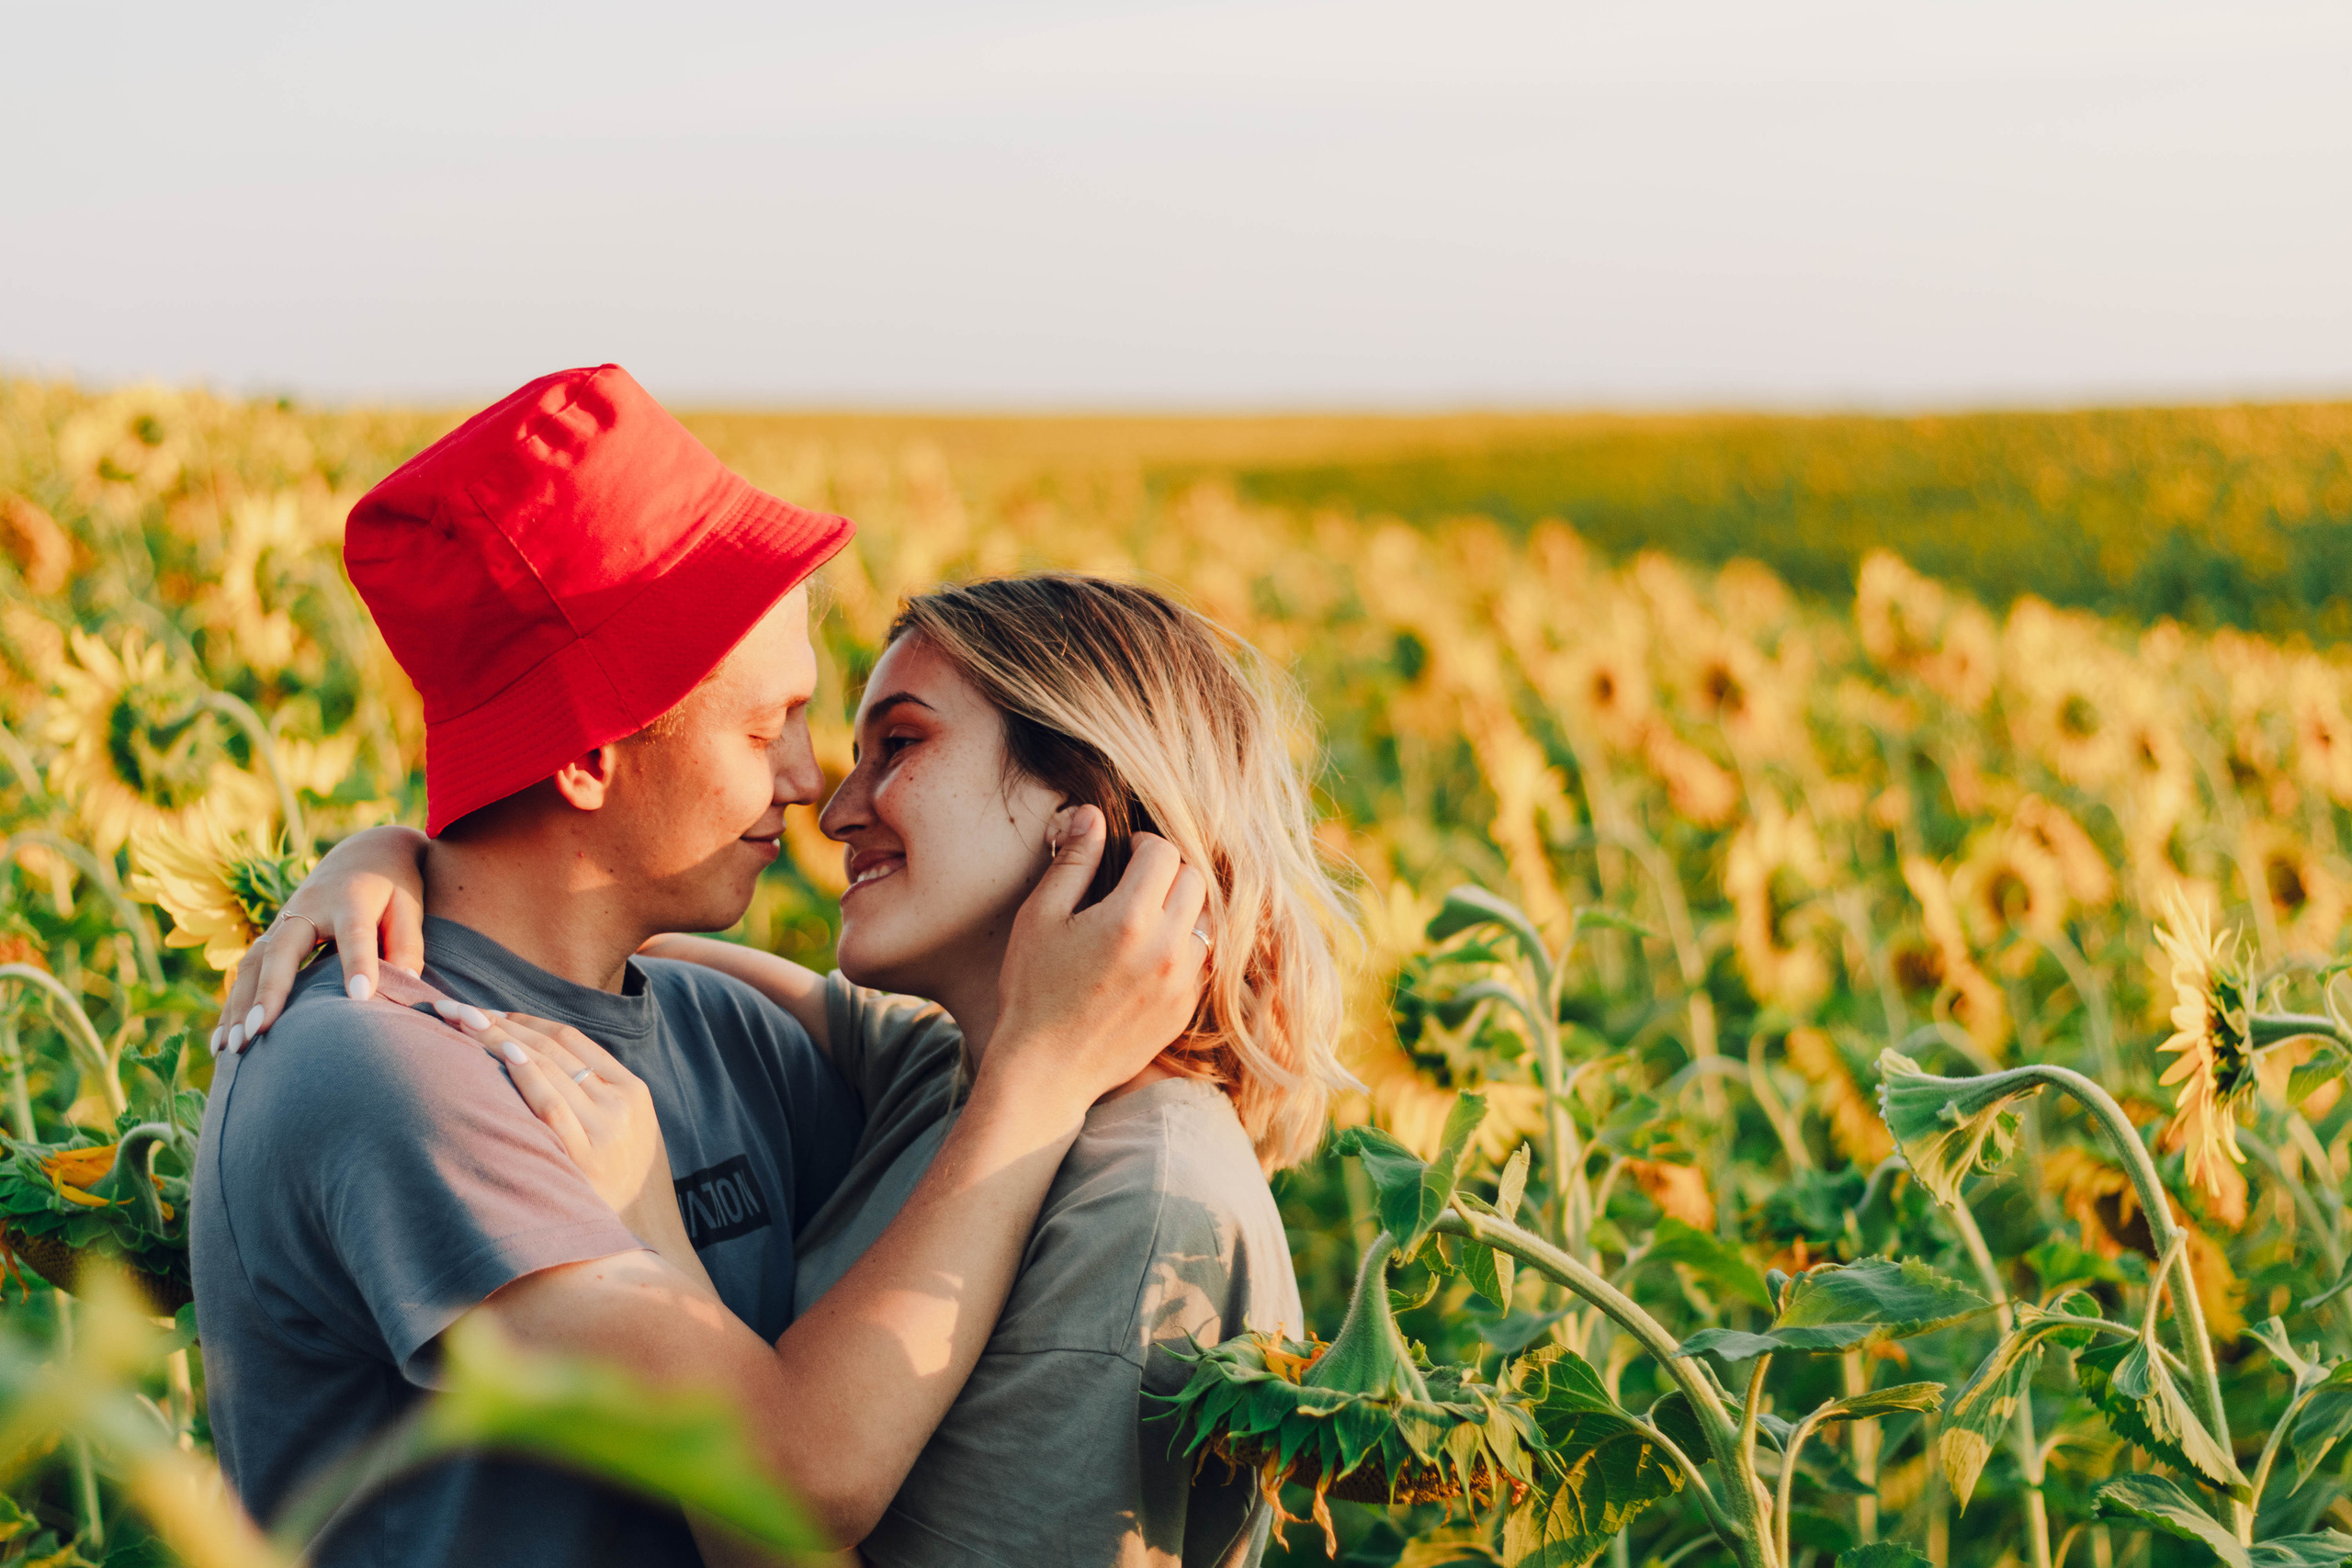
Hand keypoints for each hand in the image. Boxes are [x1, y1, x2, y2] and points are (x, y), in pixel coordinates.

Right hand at [218, 824, 427, 1053]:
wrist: (365, 854)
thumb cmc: (394, 887)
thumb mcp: (409, 907)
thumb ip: (407, 945)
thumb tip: (404, 986)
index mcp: (351, 898)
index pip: (355, 933)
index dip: (358, 963)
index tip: (359, 998)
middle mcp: (308, 908)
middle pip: (283, 948)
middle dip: (269, 990)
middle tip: (259, 1031)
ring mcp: (284, 921)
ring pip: (254, 962)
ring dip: (239, 1005)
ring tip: (233, 1048)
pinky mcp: (274, 936)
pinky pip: (247, 971)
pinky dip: (233, 1006)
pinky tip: (222, 1042)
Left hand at [438, 1005, 693, 1260]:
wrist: (643, 1240)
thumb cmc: (621, 1187)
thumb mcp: (627, 1133)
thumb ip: (595, 1098)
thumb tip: (533, 1064)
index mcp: (632, 1090)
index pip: (570, 1038)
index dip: (522, 1020)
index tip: (484, 1013)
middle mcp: (620, 1101)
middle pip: (551, 1045)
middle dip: (497, 1022)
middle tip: (452, 1007)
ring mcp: (604, 1126)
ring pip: (545, 1065)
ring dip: (496, 1038)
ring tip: (455, 1021)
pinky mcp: (584, 1153)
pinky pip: (550, 1102)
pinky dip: (525, 1073)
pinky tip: (500, 1052)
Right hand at [984, 805, 1208, 1113]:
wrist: (1045, 1071)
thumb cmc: (1032, 990)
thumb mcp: (1040, 917)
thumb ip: (1073, 862)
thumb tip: (1092, 815)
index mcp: (1129, 919)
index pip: (1164, 852)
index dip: (1142, 844)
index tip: (1124, 854)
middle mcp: (1168, 948)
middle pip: (1196, 879)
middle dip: (1169, 870)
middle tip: (1138, 880)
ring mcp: (1183, 982)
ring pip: (1209, 919)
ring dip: (1185, 906)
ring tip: (1149, 914)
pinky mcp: (1186, 1009)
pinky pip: (1205, 959)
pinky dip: (1187, 945)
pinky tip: (1152, 953)